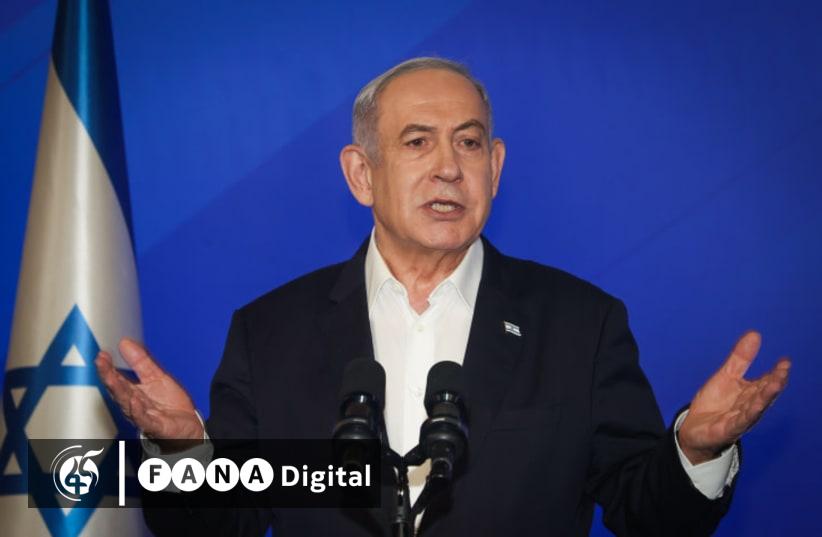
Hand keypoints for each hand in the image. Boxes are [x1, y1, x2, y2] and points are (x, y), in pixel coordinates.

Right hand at [95, 338, 203, 446]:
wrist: (187, 427)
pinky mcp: (156, 426)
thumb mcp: (156, 377)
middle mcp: (134, 405)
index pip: (117, 379)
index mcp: (133, 392)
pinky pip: (144, 420)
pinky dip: (137, 411)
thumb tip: (124, 342)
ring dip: (118, 391)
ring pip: (127, 404)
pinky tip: (133, 400)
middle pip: (118, 390)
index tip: (101, 354)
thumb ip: (141, 362)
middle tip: (100, 361)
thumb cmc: (169, 405)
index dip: (108, 367)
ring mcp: (143, 416)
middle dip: (108, 376)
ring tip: (111, 378)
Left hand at [678, 331, 789, 463]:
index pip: (766, 380)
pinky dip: (748, 414)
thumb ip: (741, 358)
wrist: (695, 429)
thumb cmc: (714, 403)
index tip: (785, 361)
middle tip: (784, 370)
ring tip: (776, 384)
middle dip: (774, 382)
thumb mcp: (726, 376)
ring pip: (756, 407)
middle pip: (765, 393)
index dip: (776, 372)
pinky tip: (755, 407)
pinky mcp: (729, 429)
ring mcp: (741, 419)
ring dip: (766, 396)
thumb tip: (755, 334)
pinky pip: (740, 421)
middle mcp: (750, 406)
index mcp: (750, 392)